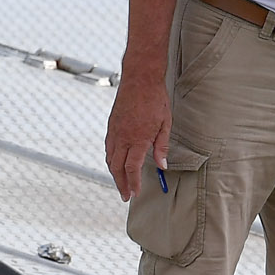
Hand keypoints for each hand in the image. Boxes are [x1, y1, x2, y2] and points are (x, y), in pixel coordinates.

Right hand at [104, 75, 170, 198]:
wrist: (139, 79)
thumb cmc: (155, 99)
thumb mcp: (165, 124)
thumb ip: (161, 146)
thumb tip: (162, 165)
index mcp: (138, 138)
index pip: (132, 168)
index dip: (133, 183)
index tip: (135, 194)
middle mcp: (122, 137)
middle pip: (117, 167)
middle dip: (121, 184)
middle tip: (125, 195)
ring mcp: (114, 131)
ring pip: (110, 158)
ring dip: (114, 173)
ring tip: (121, 183)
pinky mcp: (111, 125)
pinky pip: (108, 147)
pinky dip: (111, 160)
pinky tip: (116, 164)